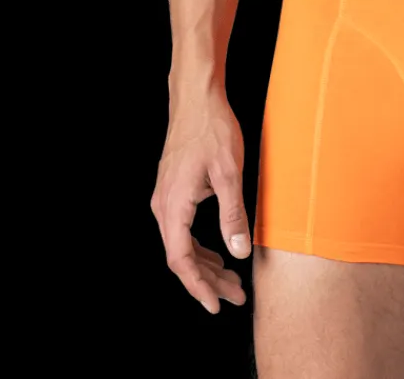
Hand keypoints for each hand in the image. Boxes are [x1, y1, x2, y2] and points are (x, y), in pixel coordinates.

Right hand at [151, 89, 250, 312]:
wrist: (196, 98)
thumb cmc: (213, 129)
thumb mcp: (229, 172)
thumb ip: (233, 214)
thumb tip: (239, 253)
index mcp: (174, 206)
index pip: (181, 260)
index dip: (198, 287)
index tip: (215, 306)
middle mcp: (163, 207)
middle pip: (182, 257)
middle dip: (209, 281)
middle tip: (236, 296)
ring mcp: (166, 199)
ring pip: (182, 245)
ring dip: (206, 265)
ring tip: (232, 281)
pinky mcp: (173, 192)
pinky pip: (183, 230)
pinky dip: (200, 247)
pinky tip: (218, 254)